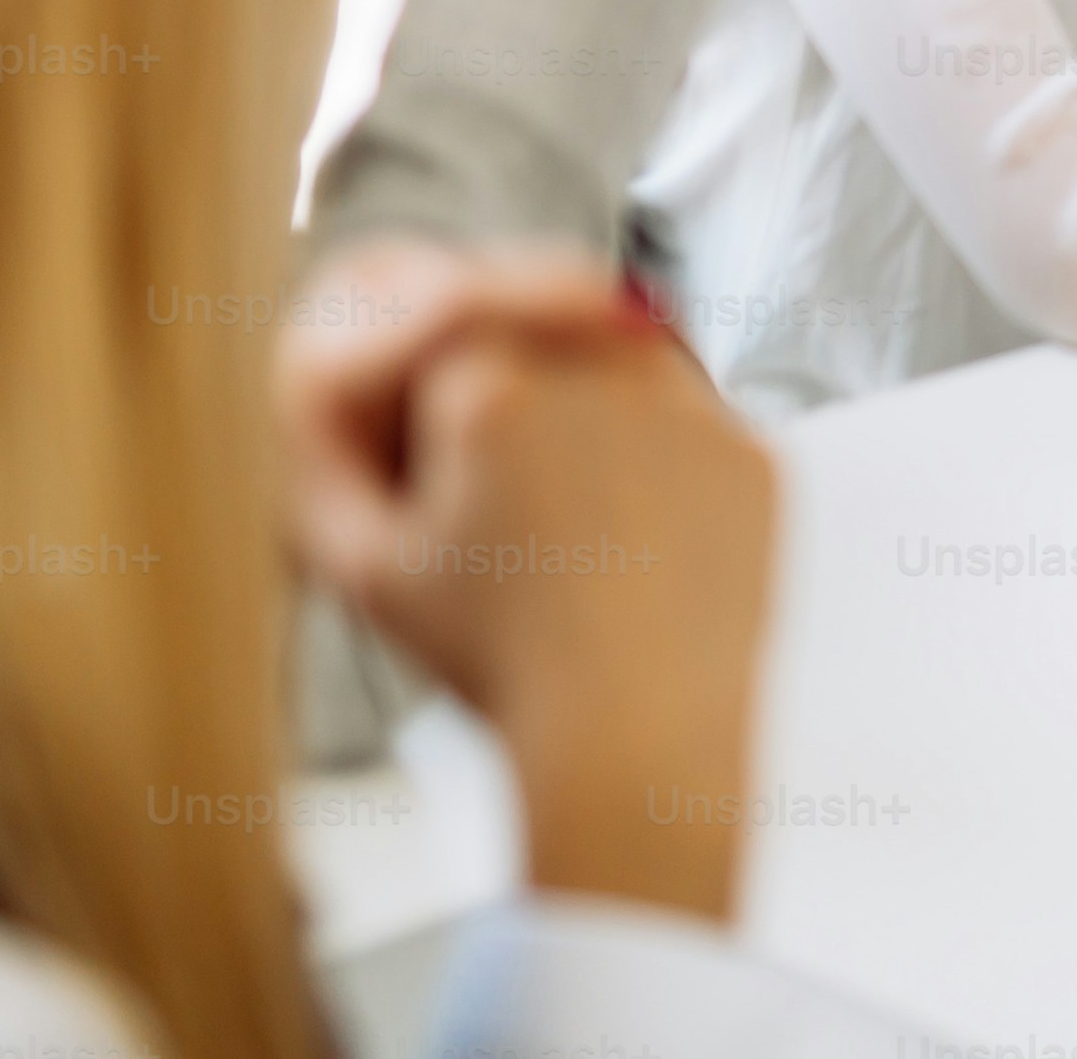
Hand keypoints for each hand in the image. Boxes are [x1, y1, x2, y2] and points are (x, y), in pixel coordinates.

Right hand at [275, 242, 775, 920]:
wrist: (633, 740)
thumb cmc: (498, 663)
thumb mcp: (364, 563)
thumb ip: (323, 442)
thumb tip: (331, 353)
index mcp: (491, 387)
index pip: (441, 335)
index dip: (432, 415)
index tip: (441, 483)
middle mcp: (600, 370)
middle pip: (534, 342)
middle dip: (511, 410)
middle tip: (507, 514)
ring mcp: (691, 405)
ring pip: (618, 371)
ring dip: (587, 426)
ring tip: (570, 539)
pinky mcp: (754, 449)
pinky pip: (691, 427)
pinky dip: (660, 472)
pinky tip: (633, 550)